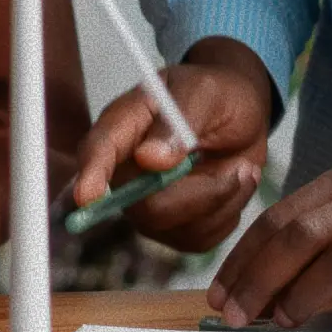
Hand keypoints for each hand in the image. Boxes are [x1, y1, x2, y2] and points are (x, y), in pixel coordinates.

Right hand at [66, 37, 277, 252]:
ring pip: (178, 227)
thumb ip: (180, 121)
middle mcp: (127, 171)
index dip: (91, 174)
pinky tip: (234, 183)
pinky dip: (228, 213)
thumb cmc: (217, 95)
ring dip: (222, 200)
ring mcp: (146, 204)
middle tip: (243, 167)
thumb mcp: (206, 93)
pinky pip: (199, 239)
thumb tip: (149, 159)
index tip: (89, 195)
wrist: (242, 118)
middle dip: (201, 194)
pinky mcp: (173, 227)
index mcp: (124, 125)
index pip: (97, 151)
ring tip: (241, 168)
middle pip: (144, 206)